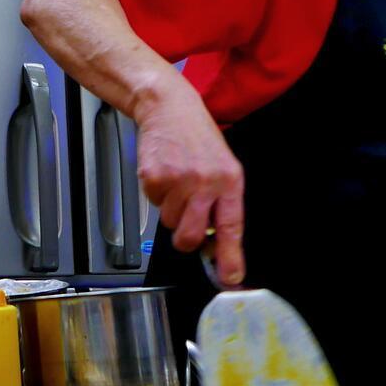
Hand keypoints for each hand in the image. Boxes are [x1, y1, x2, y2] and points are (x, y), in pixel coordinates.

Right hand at [135, 82, 244, 285]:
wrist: (169, 107)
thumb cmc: (197, 137)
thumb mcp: (222, 165)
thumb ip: (222, 201)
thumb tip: (216, 240)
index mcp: (230, 180)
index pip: (231, 228)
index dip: (230, 257)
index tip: (230, 278)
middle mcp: (206, 182)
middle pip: (190, 236)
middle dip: (185, 239)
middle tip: (186, 222)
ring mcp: (179, 180)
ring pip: (170, 221)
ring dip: (171, 209)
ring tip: (177, 182)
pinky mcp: (154, 177)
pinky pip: (154, 203)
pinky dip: (157, 194)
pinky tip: (165, 174)